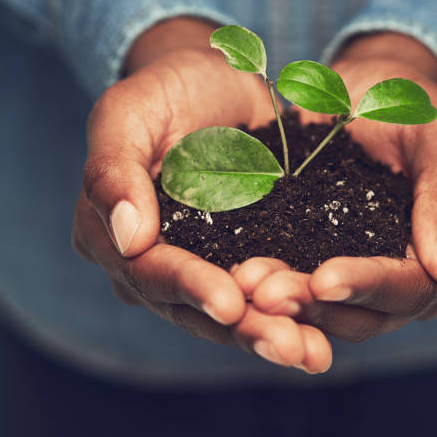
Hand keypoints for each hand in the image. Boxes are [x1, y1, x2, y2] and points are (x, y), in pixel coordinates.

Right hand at [72, 17, 331, 371]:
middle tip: (289, 348)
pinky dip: (292, 312)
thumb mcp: (128, 113)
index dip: (189, 288)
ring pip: (234, 312)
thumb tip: (127, 240)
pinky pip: (265, 292)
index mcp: (112, 234)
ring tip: (314, 354)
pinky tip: (324, 335)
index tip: (231, 303)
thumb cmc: (165, 89)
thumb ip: (115, 170)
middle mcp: (153, 263)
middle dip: (243, 329)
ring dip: (273, 333)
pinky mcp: (244, 256)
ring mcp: (201, 263)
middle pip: (194, 309)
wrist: (214, 82)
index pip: (149, 271)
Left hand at [236, 32, 436, 341]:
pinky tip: (238, 277)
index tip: (323, 279)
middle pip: (368, 314)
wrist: (365, 94)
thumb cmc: (410, 102)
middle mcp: (411, 276)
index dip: (368, 286)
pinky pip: (301, 285)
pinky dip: (273, 284)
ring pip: (330, 310)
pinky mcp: (324, 260)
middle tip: (265, 293)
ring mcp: (366, 273)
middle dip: (317, 306)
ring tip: (247, 287)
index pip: (413, 287)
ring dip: (289, 304)